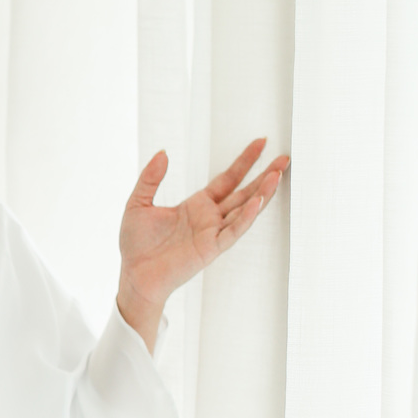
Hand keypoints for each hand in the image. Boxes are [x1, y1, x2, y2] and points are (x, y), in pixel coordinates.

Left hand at [117, 137, 288, 341]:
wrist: (133, 274)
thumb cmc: (136, 245)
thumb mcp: (138, 203)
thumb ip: (150, 178)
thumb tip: (162, 153)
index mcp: (196, 205)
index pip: (227, 179)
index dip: (244, 162)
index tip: (261, 143)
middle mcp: (210, 218)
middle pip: (244, 192)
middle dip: (264, 175)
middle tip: (284, 158)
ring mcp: (213, 233)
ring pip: (244, 210)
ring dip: (261, 193)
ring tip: (276, 175)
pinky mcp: (211, 249)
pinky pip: (232, 231)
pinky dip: (246, 217)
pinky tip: (257, 202)